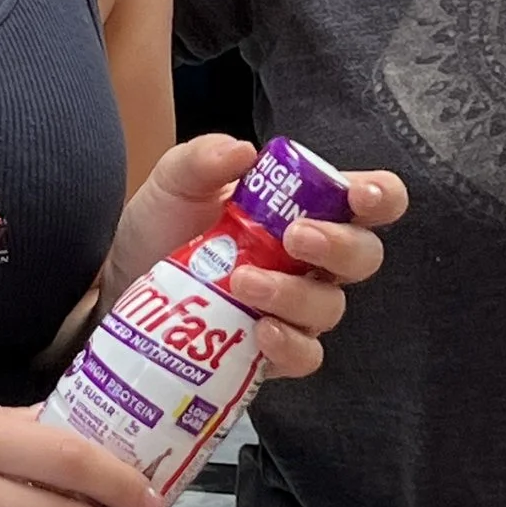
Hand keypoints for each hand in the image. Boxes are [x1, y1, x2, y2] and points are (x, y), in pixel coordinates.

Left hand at [108, 133, 405, 379]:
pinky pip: (305, 355)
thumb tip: (242, 151)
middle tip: (294, 236)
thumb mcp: (176, 181)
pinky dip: (290, 345)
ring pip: (330, 307)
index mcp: (308, 206)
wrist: (124, 281)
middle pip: (364, 256)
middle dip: (338, 245)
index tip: (358, 197)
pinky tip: (261, 331)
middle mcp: (314, 258)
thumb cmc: (165, 224)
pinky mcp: (275, 350)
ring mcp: (298, 307)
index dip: (381, 196)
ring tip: (243, 282)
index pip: (372, 199)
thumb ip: (204, 158)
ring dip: (294, 294)